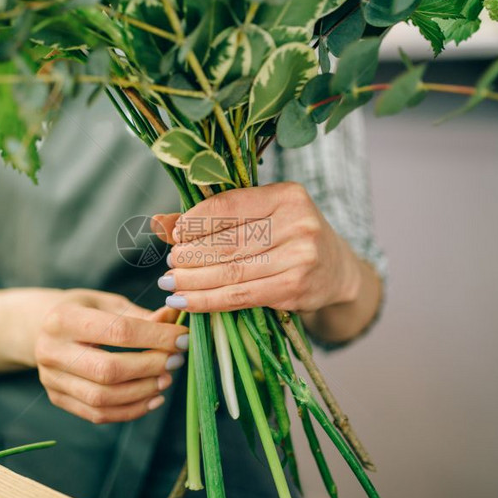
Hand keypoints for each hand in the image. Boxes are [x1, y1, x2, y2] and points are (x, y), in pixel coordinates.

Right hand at [33, 289, 187, 423]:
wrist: (42, 328)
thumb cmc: (84, 311)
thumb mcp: (109, 303)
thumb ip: (141, 315)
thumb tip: (175, 321)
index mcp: (64, 318)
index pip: (118, 331)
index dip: (156, 337)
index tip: (182, 338)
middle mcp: (51, 350)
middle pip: (108, 369)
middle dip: (149, 367)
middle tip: (176, 361)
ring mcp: (51, 378)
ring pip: (103, 397)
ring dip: (142, 391)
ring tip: (166, 379)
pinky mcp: (57, 398)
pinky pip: (98, 414)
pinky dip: (130, 410)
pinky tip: (153, 398)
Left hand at [151, 182, 362, 312]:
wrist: (338, 271)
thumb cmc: (290, 238)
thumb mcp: (261, 217)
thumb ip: (214, 218)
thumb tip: (159, 223)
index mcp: (286, 195)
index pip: (229, 206)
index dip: (195, 221)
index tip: (174, 235)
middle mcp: (298, 222)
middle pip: (228, 241)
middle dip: (190, 255)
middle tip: (169, 264)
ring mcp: (301, 257)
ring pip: (231, 271)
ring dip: (193, 280)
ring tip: (171, 283)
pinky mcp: (297, 288)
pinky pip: (242, 296)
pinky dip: (209, 301)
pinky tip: (187, 302)